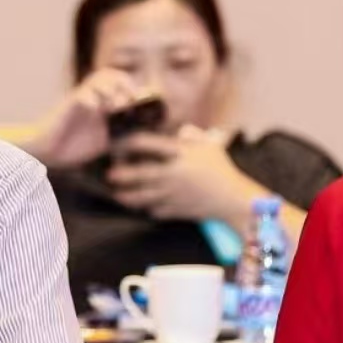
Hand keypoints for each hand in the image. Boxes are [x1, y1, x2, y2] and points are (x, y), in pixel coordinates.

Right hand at [26, 69, 151, 168]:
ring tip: (112, 105)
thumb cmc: (73, 147)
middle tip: (129, 99)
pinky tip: (96, 110)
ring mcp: (79, 101)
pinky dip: (92, 100)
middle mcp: (91, 98)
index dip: (131, 86)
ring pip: (96, 79)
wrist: (49, 153)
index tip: (139, 98)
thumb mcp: (104, 141)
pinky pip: (81, 96)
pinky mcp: (68, 107)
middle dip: (123, 83)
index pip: (118, 83)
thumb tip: (140, 131)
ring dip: (109, 89)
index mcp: (101, 104)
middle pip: (109, 74)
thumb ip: (120, 134)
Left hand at [107, 126, 265, 221]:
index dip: (129, 142)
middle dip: (122, 174)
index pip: (147, 144)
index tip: (120, 143)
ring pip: (142, 196)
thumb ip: (192, 136)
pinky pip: (155, 210)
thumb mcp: (210, 145)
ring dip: (127, 196)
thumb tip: (180, 131)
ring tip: (118, 195)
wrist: (233, 199)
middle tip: (110, 174)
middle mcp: (173, 174)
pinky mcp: (175, 210)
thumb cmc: (222, 170)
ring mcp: (172, 194)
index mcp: (180, 155)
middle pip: (140, 174)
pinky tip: (142, 206)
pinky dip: (147, 209)